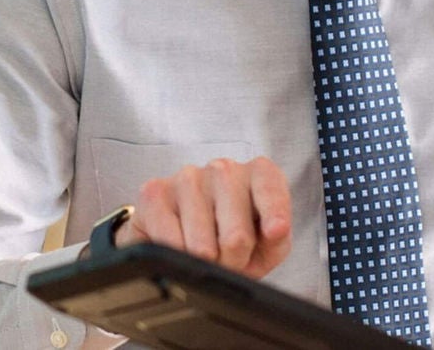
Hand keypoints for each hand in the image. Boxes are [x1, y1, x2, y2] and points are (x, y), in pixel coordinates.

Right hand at [113, 156, 292, 278]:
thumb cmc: (232, 240)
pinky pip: (169, 240)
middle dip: (233, 262)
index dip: (274, 212)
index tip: (275, 231)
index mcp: (258, 175)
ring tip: (204, 257)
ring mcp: (188, 178)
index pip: (269, 186)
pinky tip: (180, 248)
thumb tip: (275, 231)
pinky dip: (178, 256)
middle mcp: (224, 170)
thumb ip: (278, 240)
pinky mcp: (155, 192)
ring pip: (202, 245)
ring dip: (204, 263)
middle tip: (229, 263)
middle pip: (237, 234)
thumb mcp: (266, 246)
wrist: (184, 239)